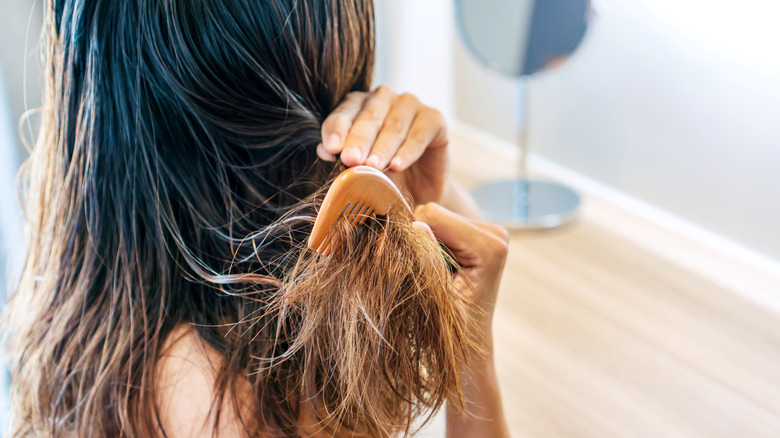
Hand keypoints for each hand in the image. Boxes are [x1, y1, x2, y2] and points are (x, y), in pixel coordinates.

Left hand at [319, 85, 448, 204]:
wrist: (420, 191)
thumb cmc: (385, 175)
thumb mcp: (361, 169)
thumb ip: (342, 157)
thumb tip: (324, 149)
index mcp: (359, 105)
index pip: (345, 112)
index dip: (337, 129)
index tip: (331, 148)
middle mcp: (384, 99)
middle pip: (369, 117)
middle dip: (358, 140)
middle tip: (351, 159)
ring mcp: (410, 105)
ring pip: (394, 125)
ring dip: (382, 147)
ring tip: (373, 167)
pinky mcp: (434, 118)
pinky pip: (420, 133)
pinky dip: (408, 150)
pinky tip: (398, 165)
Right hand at [413, 203, 508, 340]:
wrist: (471, 349)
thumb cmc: (455, 332)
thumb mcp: (438, 299)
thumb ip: (429, 260)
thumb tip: (416, 224)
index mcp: (490, 247)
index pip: (433, 215)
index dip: (413, 237)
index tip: (413, 267)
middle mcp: (495, 233)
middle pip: (434, 212)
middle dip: (420, 238)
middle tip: (425, 273)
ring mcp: (488, 232)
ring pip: (434, 216)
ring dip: (425, 241)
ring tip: (433, 273)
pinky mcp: (479, 234)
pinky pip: (440, 224)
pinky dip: (431, 242)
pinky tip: (439, 267)